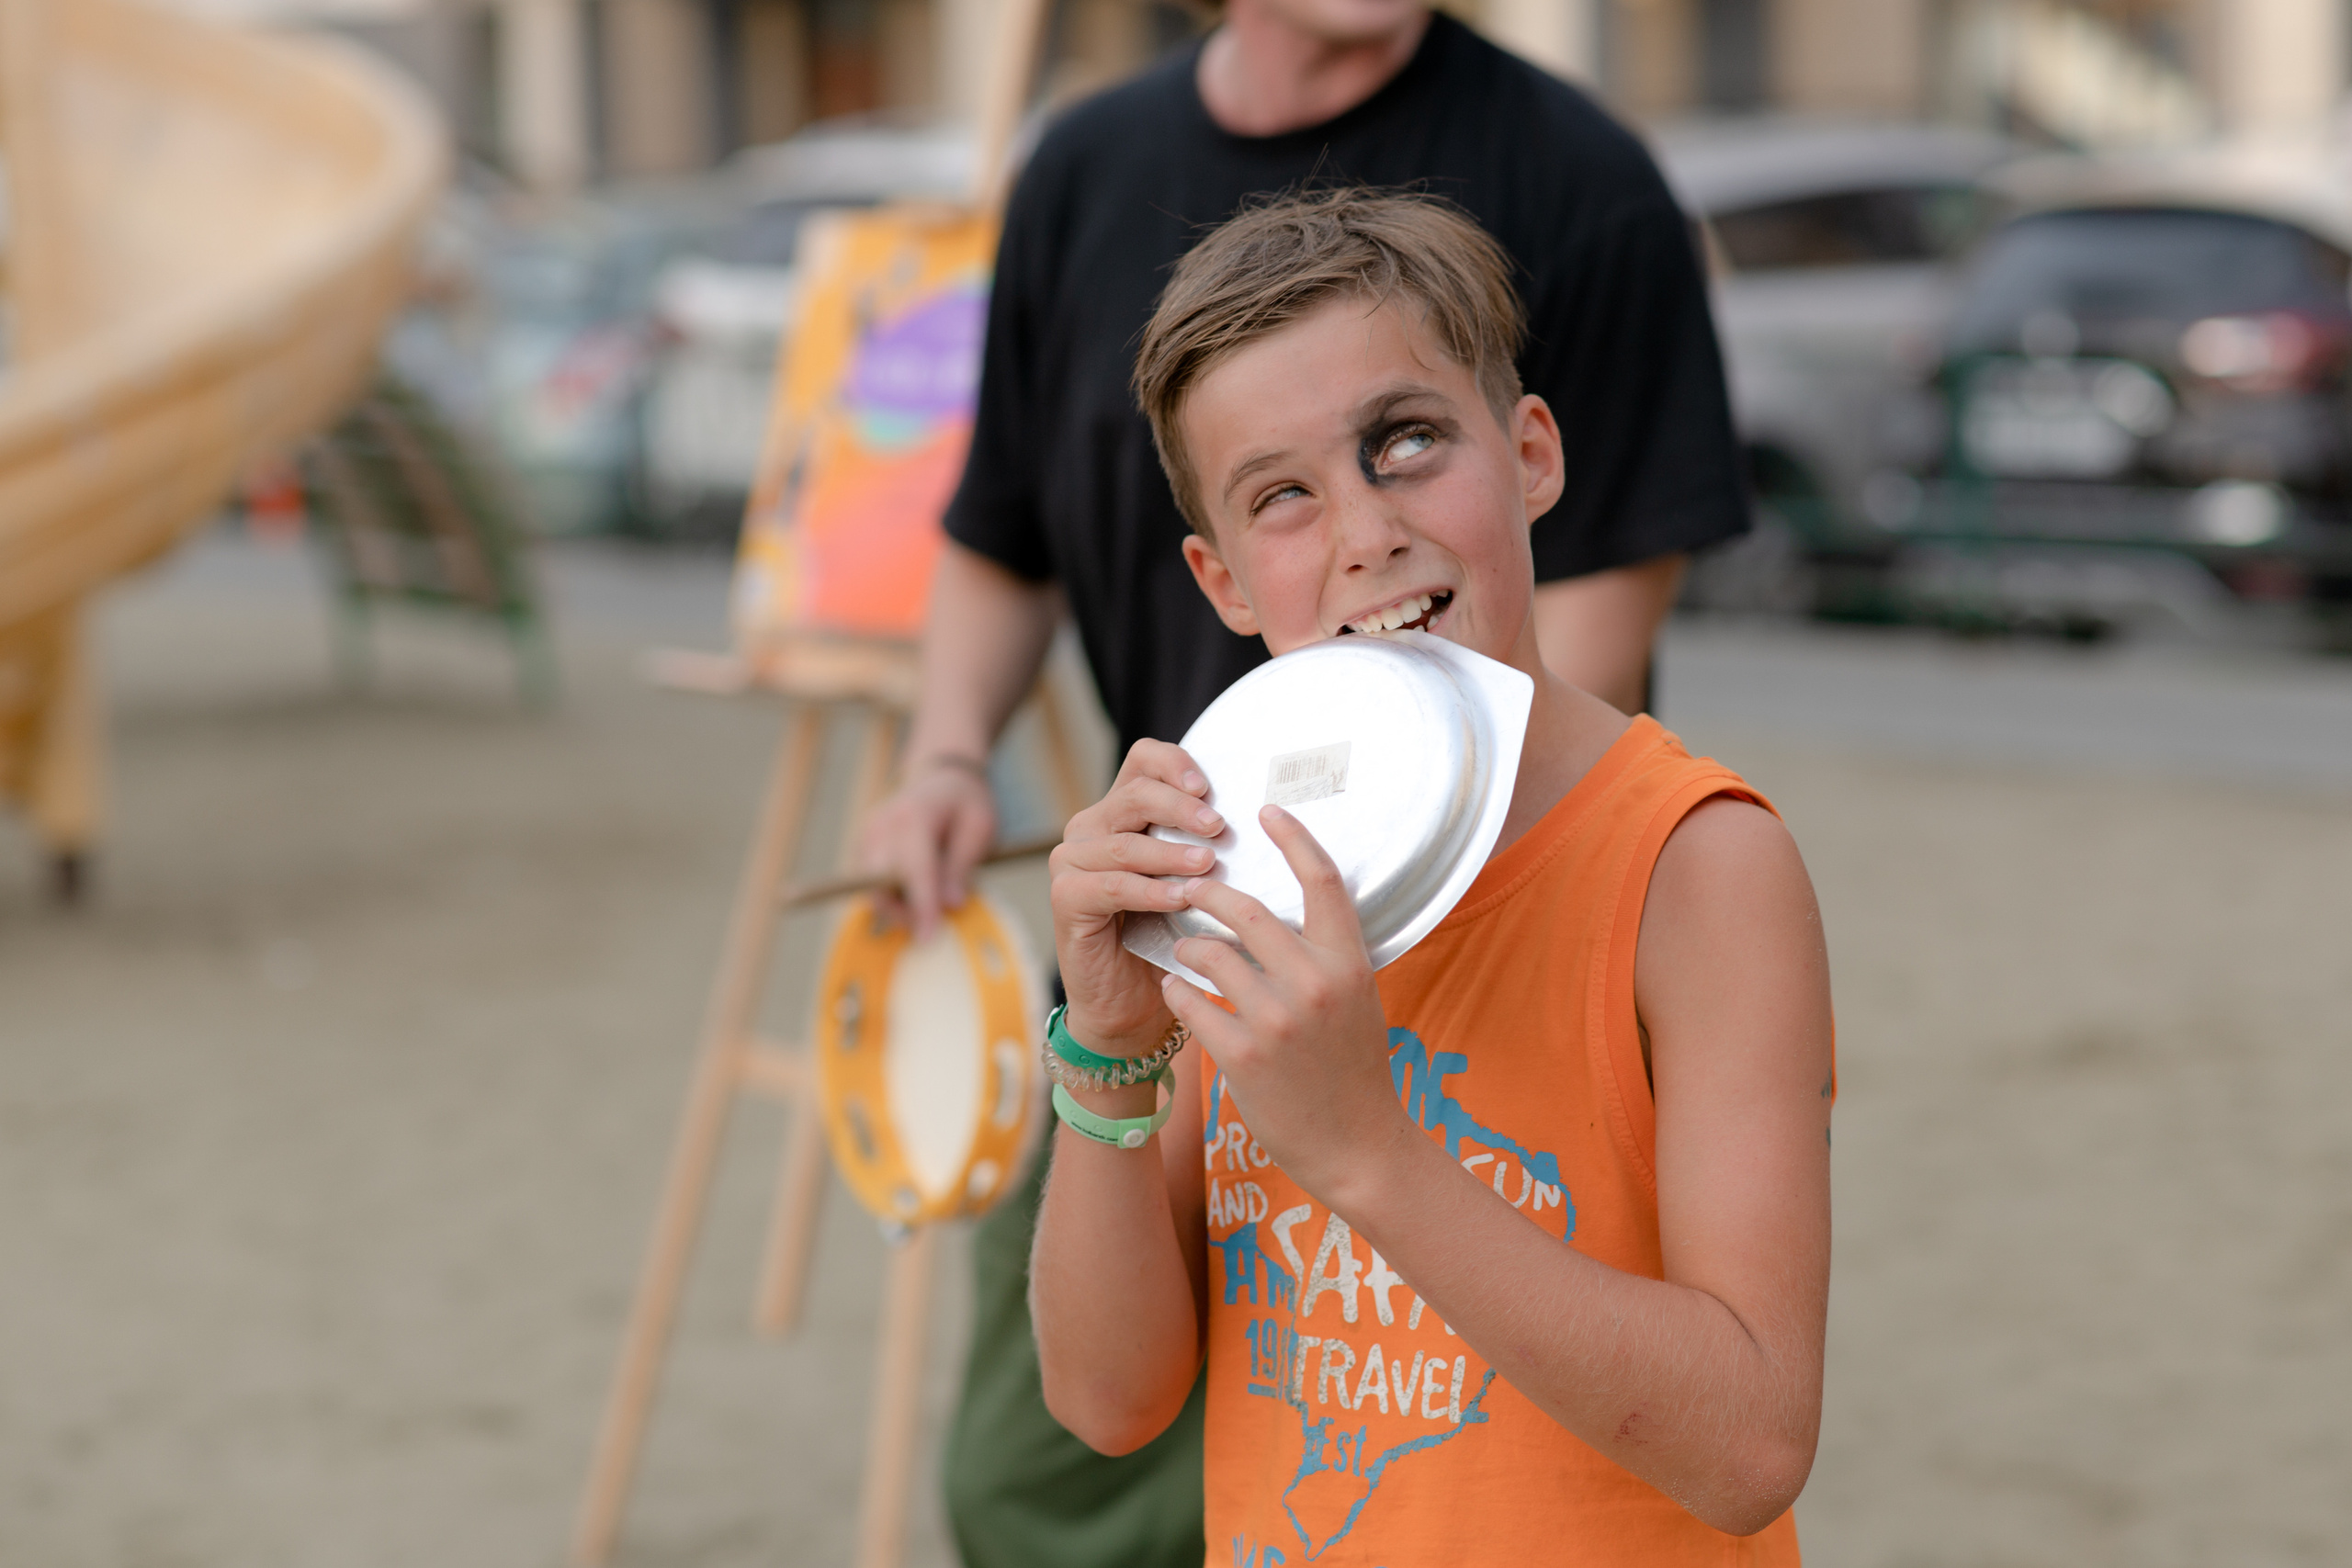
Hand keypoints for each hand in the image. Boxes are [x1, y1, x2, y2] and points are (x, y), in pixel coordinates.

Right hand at [858, 756, 996, 940]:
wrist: (941, 775)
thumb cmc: (965, 802)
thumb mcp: (980, 827)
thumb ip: (962, 865)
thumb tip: (950, 905)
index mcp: (914, 816)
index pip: (913, 870)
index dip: (920, 907)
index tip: (928, 938)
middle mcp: (882, 825)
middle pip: (879, 883)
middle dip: (903, 912)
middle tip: (932, 928)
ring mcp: (867, 834)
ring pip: (869, 887)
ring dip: (895, 906)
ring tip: (926, 909)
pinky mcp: (862, 845)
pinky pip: (868, 882)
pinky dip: (888, 895)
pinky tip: (914, 892)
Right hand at [1048, 739, 1224, 1057]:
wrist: (1135, 1005)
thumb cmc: (1172, 939)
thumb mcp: (1194, 881)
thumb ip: (1209, 844)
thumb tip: (1269, 818)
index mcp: (1123, 811)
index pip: (1144, 760)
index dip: (1175, 763)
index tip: (1210, 786)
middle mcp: (1091, 828)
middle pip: (1135, 794)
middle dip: (1181, 807)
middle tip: (1219, 826)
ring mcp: (1071, 862)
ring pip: (1124, 842)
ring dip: (1170, 852)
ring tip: (1207, 864)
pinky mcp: (1065, 899)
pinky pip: (1111, 886)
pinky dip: (1148, 890)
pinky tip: (1180, 898)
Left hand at [1160, 806, 1408, 1203]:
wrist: (1357, 1146)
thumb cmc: (1354, 1068)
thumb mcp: (1358, 1000)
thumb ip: (1326, 955)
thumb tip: (1288, 910)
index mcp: (1348, 962)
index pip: (1323, 879)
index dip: (1293, 837)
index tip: (1267, 809)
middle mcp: (1315, 983)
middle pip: (1247, 909)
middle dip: (1209, 892)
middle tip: (1190, 886)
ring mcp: (1277, 1019)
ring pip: (1209, 953)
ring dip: (1187, 945)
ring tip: (1183, 948)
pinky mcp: (1243, 1054)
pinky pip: (1191, 1001)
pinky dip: (1178, 990)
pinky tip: (1176, 991)